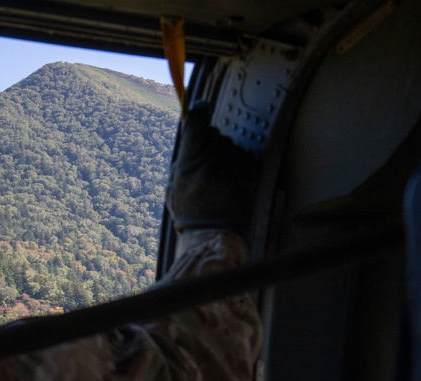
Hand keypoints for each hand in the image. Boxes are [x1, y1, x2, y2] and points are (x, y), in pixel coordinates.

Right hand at [166, 105, 257, 240]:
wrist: (212, 232)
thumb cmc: (189, 210)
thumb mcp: (174, 183)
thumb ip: (183, 158)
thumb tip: (192, 134)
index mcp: (188, 162)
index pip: (196, 123)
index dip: (199, 111)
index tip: (200, 107)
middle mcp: (211, 160)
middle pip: (213, 133)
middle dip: (209, 142)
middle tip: (204, 164)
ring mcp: (231, 165)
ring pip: (228, 144)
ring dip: (223, 155)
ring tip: (217, 179)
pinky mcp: (247, 172)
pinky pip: (242, 155)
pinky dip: (236, 164)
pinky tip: (229, 182)